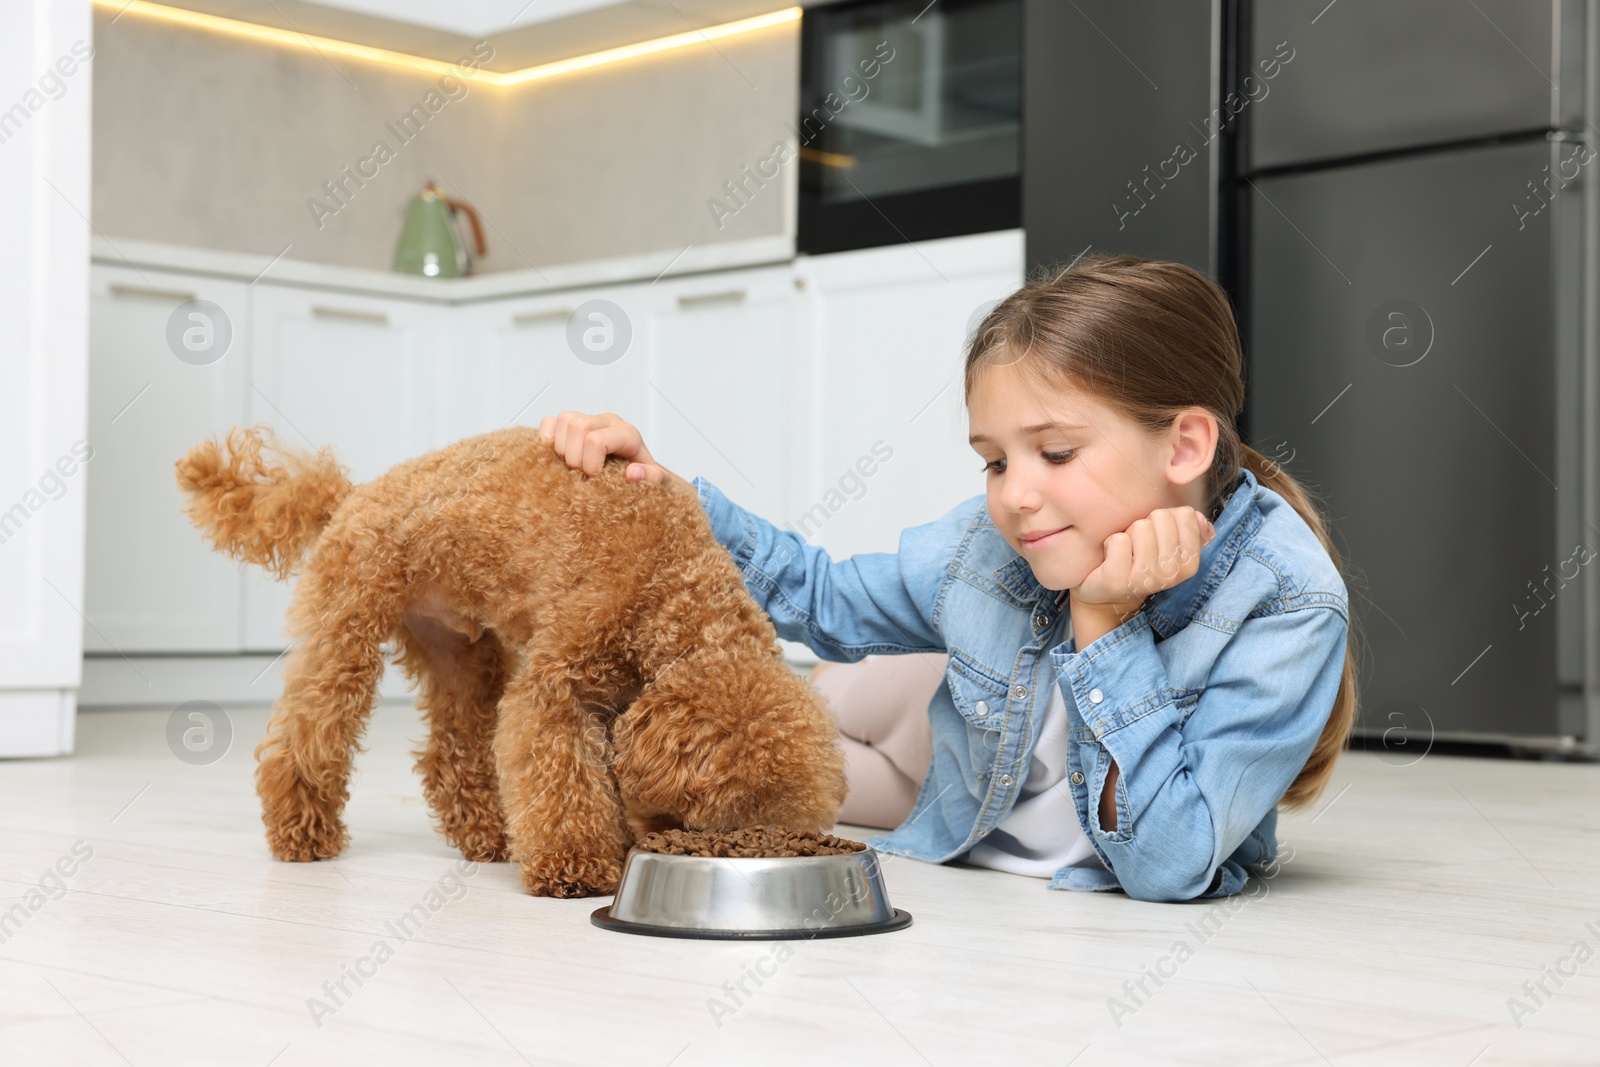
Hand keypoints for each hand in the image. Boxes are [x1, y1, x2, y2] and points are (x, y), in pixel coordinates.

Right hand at [537, 411, 679, 485]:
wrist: (637, 471)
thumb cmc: (644, 477)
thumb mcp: (658, 482)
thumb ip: (652, 478)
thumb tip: (633, 473)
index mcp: (628, 434)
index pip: (597, 440)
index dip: (590, 464)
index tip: (596, 479)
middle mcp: (608, 421)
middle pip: (578, 426)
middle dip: (574, 457)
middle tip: (582, 476)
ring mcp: (588, 420)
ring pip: (564, 420)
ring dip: (561, 450)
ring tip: (572, 468)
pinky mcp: (571, 424)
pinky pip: (550, 422)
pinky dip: (547, 440)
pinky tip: (559, 458)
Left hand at [1073, 506, 1215, 618]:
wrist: (1108, 596)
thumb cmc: (1140, 563)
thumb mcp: (1170, 549)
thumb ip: (1188, 530)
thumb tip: (1199, 517)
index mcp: (1190, 564)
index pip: (1186, 514)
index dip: (1166, 519)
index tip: (1157, 538)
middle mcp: (1171, 574)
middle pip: (1162, 516)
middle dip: (1146, 524)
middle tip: (1137, 546)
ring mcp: (1145, 578)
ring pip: (1141, 526)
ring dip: (1128, 533)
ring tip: (1125, 553)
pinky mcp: (1118, 581)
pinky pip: (1119, 540)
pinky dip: (1110, 544)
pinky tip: (1110, 559)